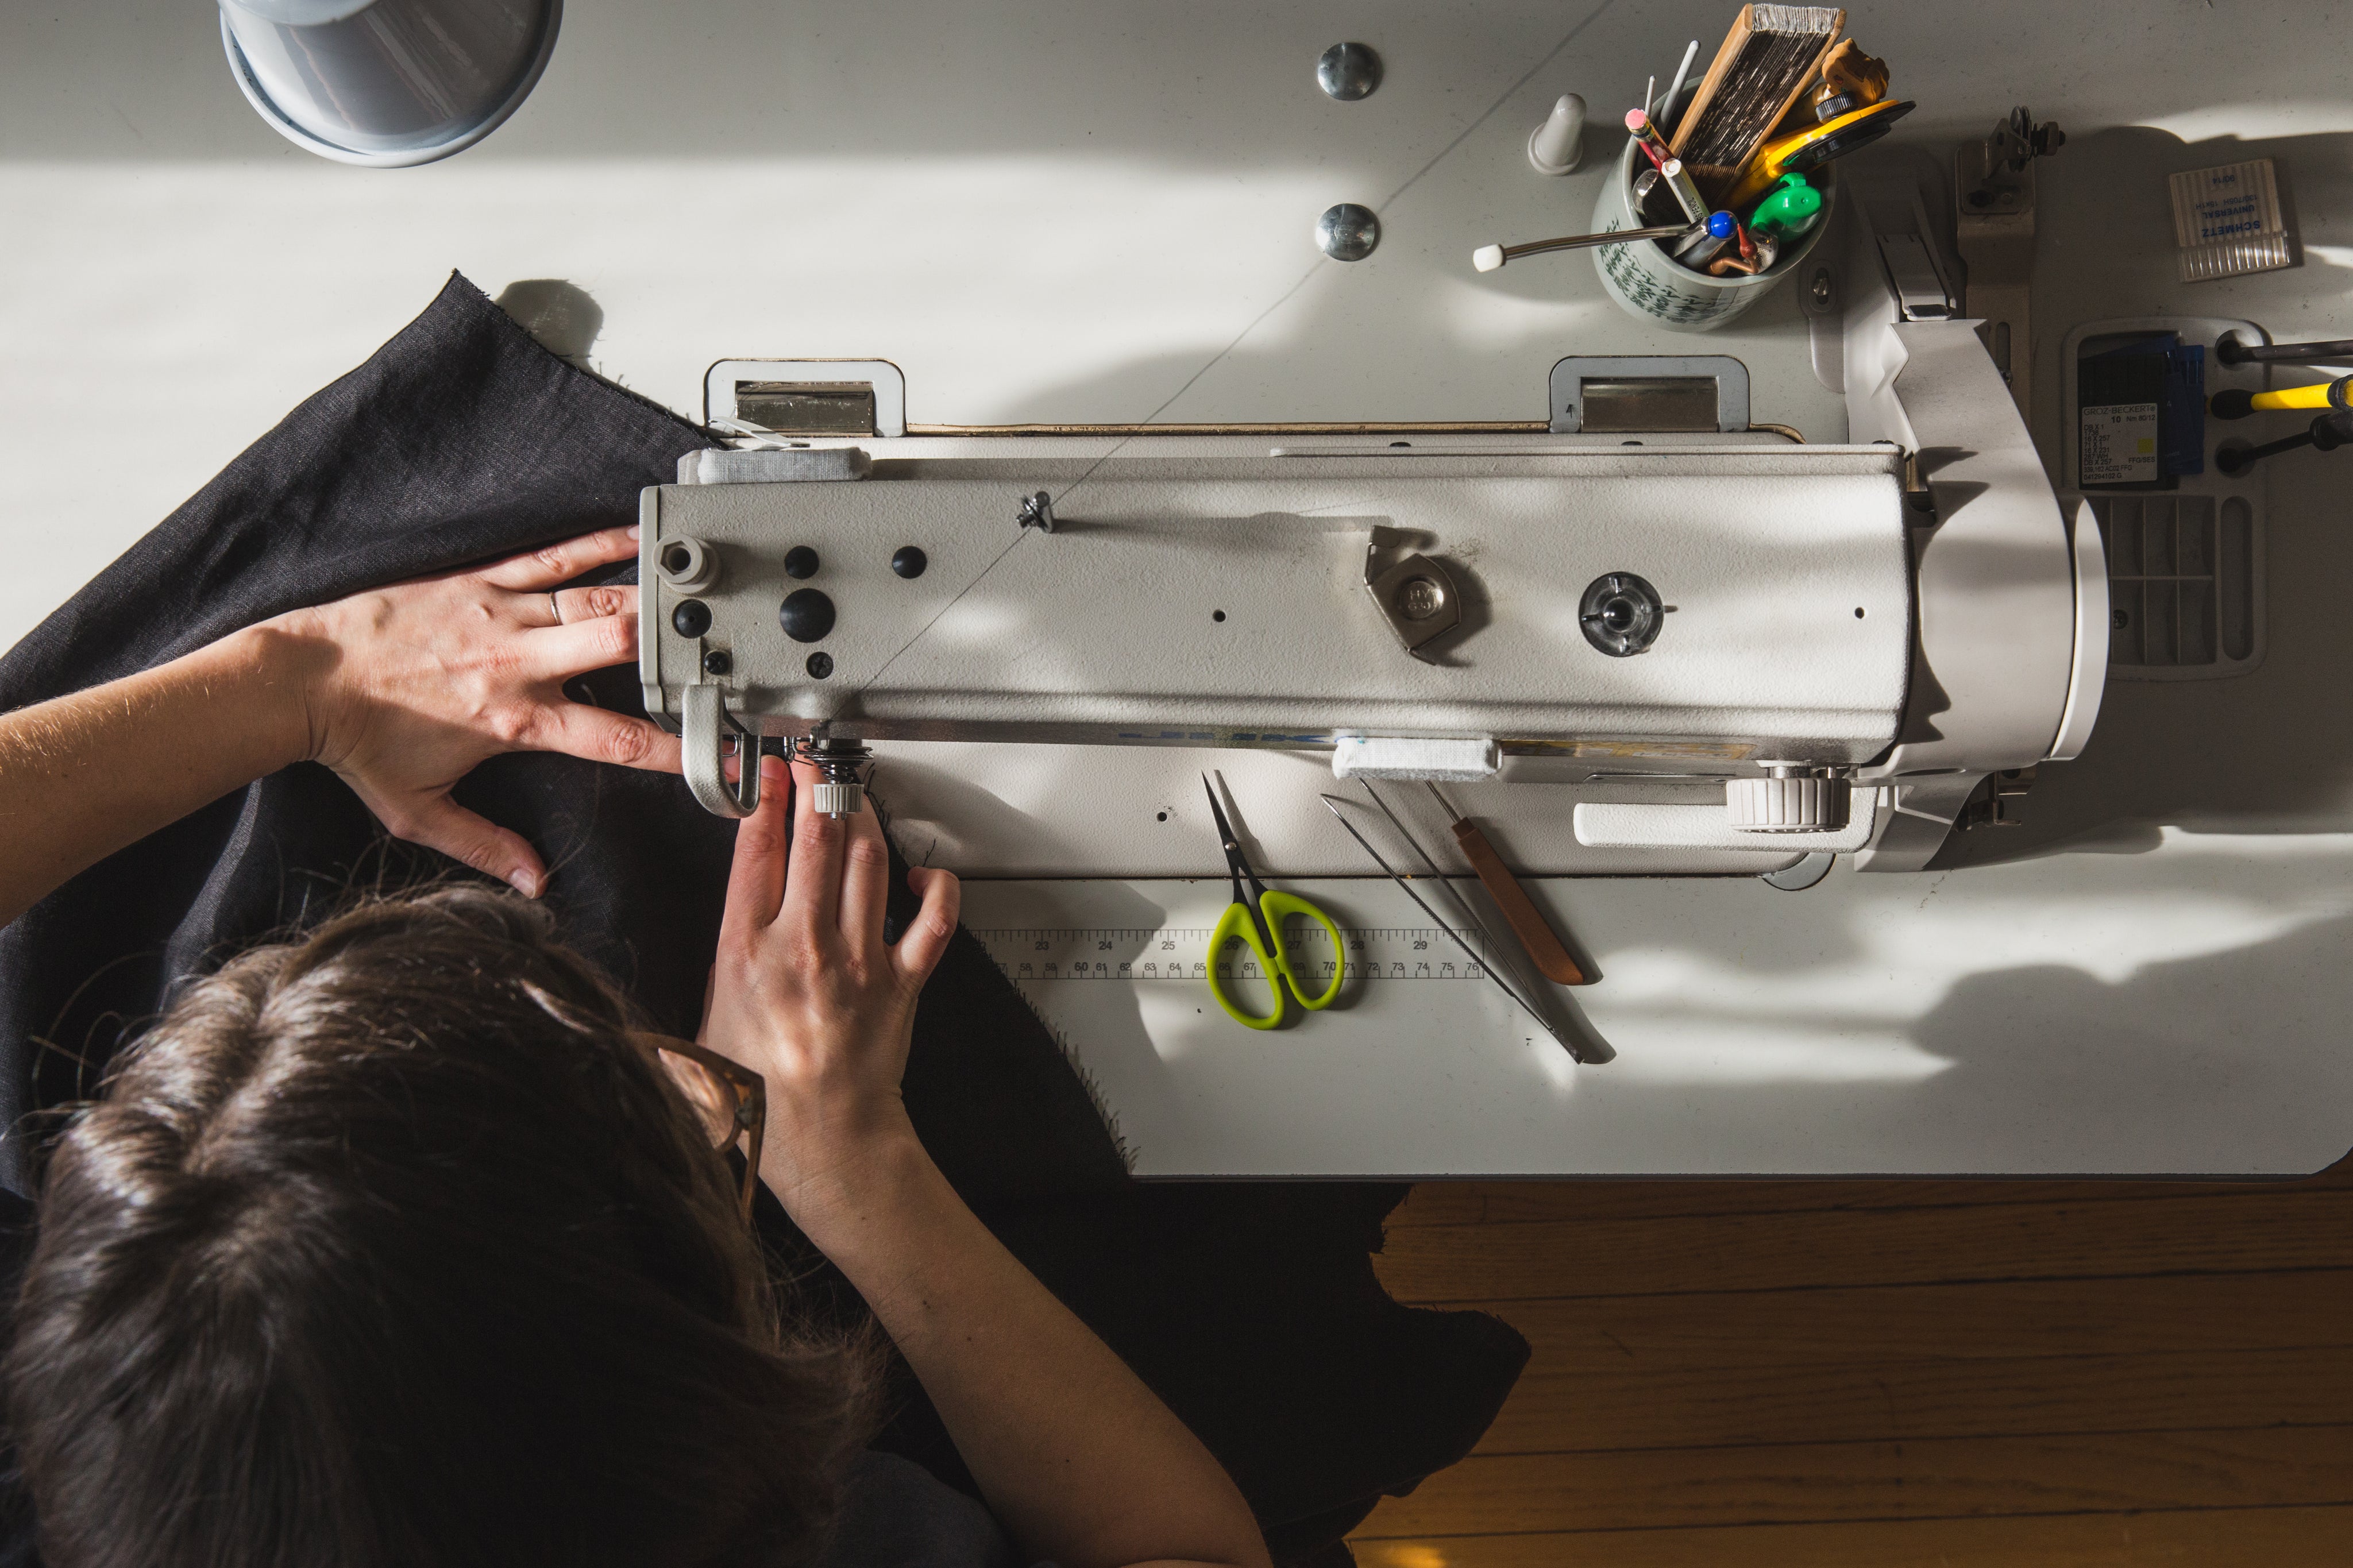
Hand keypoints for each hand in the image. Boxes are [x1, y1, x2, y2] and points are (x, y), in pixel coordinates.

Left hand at [269, 526, 681, 894]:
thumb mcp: (419, 813)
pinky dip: (598, 544)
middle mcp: (519, 662)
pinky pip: (553, 557)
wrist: (303, 680)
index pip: (613, 737)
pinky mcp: (482, 582)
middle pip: (618, 645)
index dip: (673, 749)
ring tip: (700, 598)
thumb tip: (535, 882)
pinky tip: (637, 536)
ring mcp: (503, 614)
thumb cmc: (360, 744)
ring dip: (650, 599)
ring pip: (596, 598)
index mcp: (515, 721)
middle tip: (721, 654)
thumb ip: (484, 847)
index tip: (715, 756)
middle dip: (673, 648)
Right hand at [698, 755, 960, 1218]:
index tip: (769, 772)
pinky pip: (934, 918)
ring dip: (864, 820)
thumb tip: (674, 954)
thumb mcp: (700, 1027)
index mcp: (745, 952)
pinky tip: (924, 871)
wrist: (823, 1142)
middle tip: (817, 764)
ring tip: (855, 800)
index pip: (755, 850)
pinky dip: (936, 886)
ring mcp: (858, 959)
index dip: (765, 798)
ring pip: (868, 861)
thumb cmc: (762, 1093)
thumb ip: (700, 976)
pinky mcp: (902, 980)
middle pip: (816, 838)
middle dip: (817, 787)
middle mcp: (803, 946)